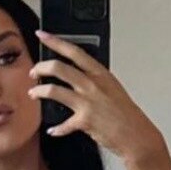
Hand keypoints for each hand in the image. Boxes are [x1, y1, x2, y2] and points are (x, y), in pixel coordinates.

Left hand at [30, 31, 163, 162]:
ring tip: (34, 93)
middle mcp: (92, 85)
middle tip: (34, 71)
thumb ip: (95, 79)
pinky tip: (53, 130)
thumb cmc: (126, 113)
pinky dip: (56, 128)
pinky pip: (62, 124)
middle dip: (40, 67)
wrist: (136, 135)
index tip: (42, 35)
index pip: (74, 51)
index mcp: (100, 74)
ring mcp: (88, 102)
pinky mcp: (84, 121)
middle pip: (59, 68)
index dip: (55, 41)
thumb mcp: (112, 88)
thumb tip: (77, 75)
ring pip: (54, 90)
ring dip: (39, 91)